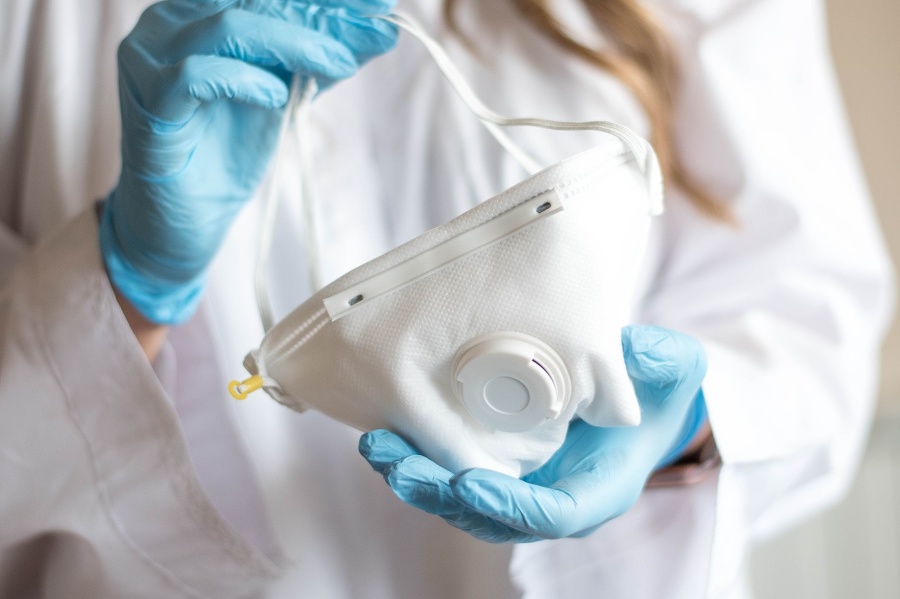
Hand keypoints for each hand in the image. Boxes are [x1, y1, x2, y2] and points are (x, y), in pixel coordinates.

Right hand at [101, 0, 396, 323]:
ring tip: (338, 63)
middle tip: (375, 28)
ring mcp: (150, 58)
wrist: (185, 218)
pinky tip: (277, 95)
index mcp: (199, 11)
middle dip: (321, 15)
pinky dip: (244, 80)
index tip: (379, 4)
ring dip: (294, 43)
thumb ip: (319, 60)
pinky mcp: (149, 103)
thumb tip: (378, 30)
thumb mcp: (284, 94)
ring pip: (227, 26)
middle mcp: (169, 22)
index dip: (325, 0)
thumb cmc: (226, 150)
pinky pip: (194, 75)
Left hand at [359, 325, 707, 541]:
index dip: (511, 506)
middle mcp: (555, 498)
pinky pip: (454, 476)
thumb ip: (662, 361)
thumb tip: (634, 350)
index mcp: (598, 489)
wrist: (637, 398)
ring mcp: (524, 486)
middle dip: (441, 495)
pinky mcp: (500, 466)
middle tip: (397, 465)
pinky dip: (420, 461)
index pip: (553, 515)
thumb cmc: (656, 389)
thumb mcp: (672, 367)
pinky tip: (388, 435)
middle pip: (492, 516)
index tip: (470, 484)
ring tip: (378, 448)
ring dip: (417, 480)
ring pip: (463, 502)